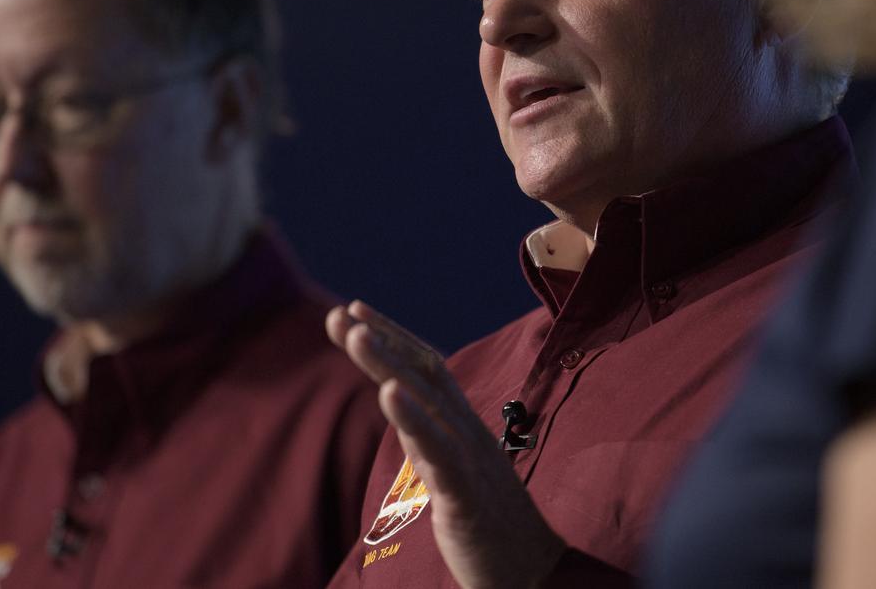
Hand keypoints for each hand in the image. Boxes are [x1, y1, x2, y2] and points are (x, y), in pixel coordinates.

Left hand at [326, 301, 566, 588]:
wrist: (535, 578)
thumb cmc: (494, 532)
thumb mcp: (454, 478)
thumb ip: (431, 445)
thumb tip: (405, 418)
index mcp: (464, 429)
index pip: (427, 370)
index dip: (393, 338)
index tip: (354, 312)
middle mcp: (469, 434)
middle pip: (424, 373)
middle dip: (382, 339)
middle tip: (340, 314)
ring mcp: (470, 461)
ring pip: (427, 401)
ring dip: (389, 364)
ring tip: (354, 335)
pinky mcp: (467, 495)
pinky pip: (439, 450)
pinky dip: (413, 418)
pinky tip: (388, 394)